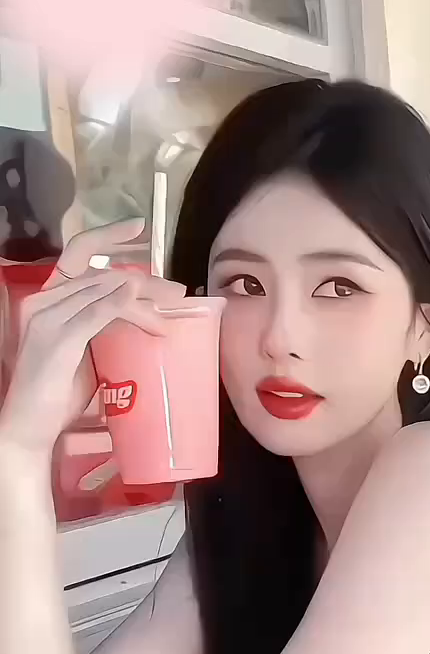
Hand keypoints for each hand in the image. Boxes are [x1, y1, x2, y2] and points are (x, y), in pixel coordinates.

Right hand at [0, 219, 186, 458]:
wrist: (29, 426)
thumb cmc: (56, 394)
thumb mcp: (85, 351)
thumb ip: (102, 326)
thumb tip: (138, 314)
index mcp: (47, 300)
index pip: (77, 255)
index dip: (108, 237)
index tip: (141, 227)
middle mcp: (43, 301)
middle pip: (100, 274)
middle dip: (144, 280)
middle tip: (177, 291)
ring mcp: (48, 318)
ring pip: (103, 291)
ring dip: (144, 299)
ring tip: (172, 309)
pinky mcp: (58, 339)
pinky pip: (94, 313)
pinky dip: (118, 303)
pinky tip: (138, 297)